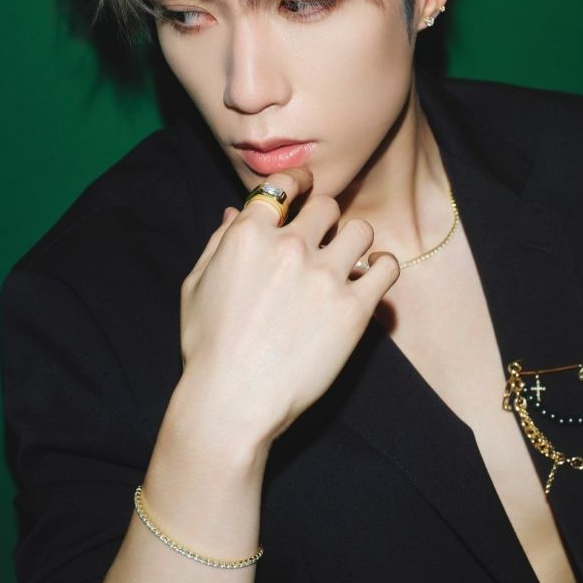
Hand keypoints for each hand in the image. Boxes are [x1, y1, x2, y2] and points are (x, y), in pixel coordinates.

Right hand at [177, 167, 399, 446]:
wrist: (233, 400)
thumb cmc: (208, 346)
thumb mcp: (196, 286)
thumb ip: (218, 242)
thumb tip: (232, 211)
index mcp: (249, 236)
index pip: (283, 185)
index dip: (298, 182)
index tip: (306, 187)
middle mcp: (289, 247)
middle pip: (327, 205)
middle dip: (325, 217)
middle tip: (324, 237)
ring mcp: (325, 276)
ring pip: (361, 229)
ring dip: (355, 240)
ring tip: (348, 259)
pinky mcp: (354, 308)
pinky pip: (386, 268)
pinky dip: (382, 267)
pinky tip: (371, 276)